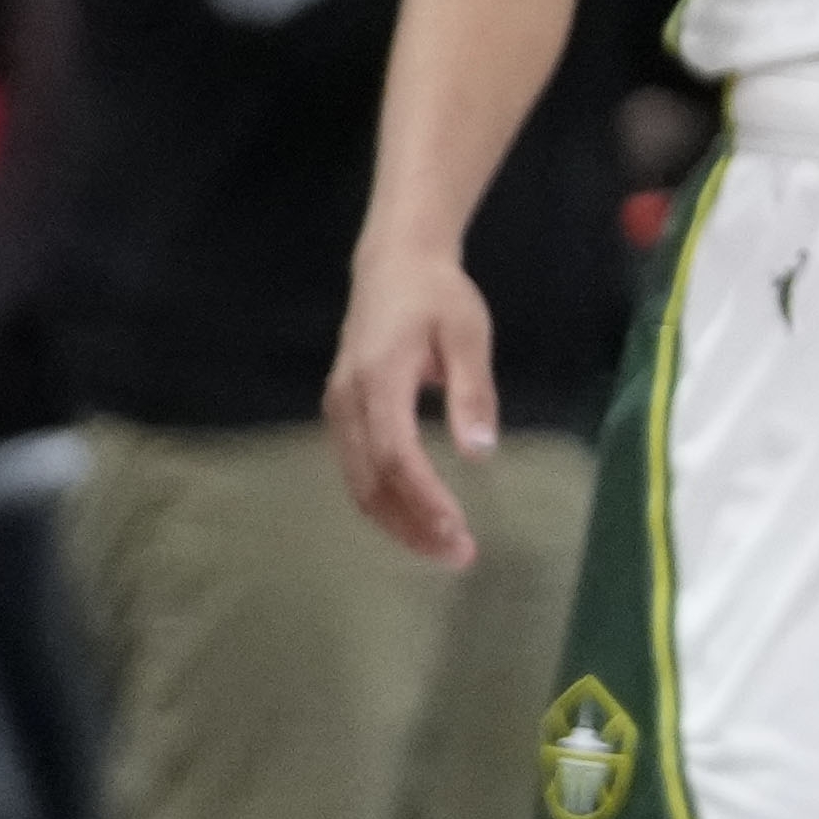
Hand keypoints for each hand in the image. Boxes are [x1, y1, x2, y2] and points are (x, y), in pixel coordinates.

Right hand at [325, 244, 498, 564]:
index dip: (423, 498)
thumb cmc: (438, 296)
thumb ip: (472, 390)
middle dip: (412, 525)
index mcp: (378, 379)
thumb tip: (481, 451)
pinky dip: (384, 503)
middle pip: (371, 482)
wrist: (393, 264)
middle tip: (458, 554)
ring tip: (442, 548)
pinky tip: (417, 519)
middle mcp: (347, 402)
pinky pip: (357, 471)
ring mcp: (337, 410)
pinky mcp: (341, 414)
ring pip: (358, 485)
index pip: (396, 455)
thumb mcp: (468, 333)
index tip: (456, 530)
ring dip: (397, 522)